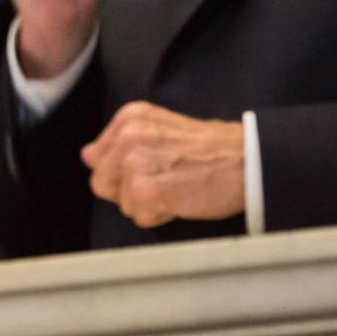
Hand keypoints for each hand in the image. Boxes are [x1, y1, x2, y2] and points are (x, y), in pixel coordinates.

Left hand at [82, 101, 245, 227]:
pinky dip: (160, 215)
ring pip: (122, 203)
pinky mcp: (147, 190)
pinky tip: (181, 199)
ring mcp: (135, 163)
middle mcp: (127, 136)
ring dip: (148, 204)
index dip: (122, 172)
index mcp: (129, 118)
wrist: (248, 160)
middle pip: (103, 183)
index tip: (151, 168)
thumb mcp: (160, 129)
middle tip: (165, 182)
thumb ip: (122, 141)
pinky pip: (140, 216)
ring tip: (177, 188)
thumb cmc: (211, 150)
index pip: (96, 158)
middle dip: (129, 191)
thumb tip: (88, 156)